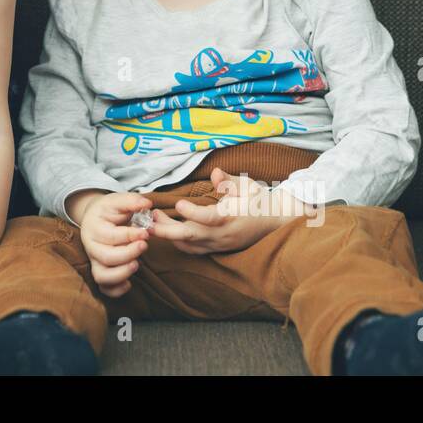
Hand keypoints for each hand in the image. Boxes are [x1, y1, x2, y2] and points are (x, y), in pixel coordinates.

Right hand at [78, 191, 154, 298]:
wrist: (95, 218)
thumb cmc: (108, 210)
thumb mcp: (118, 200)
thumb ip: (132, 201)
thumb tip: (147, 203)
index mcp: (94, 228)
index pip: (110, 236)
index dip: (130, 235)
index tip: (146, 232)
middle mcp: (91, 247)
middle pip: (106, 257)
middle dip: (128, 254)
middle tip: (144, 245)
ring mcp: (94, 261)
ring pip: (102, 276)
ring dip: (121, 274)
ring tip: (137, 265)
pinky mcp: (100, 271)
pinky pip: (104, 289)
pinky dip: (116, 290)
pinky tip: (129, 283)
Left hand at [147, 167, 308, 254]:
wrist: (273, 223)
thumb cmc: (259, 201)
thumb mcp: (248, 186)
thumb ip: (230, 181)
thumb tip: (216, 173)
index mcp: (233, 217)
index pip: (211, 218)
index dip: (193, 213)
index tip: (178, 204)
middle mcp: (224, 234)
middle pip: (193, 237)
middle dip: (168, 230)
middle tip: (149, 220)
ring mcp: (219, 244)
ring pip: (189, 245)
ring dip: (168, 234)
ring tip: (152, 220)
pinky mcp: (215, 249)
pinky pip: (192, 249)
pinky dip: (177, 242)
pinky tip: (165, 229)